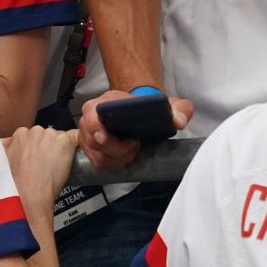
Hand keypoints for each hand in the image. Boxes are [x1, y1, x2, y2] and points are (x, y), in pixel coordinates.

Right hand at [4, 126, 78, 209]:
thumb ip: (5, 148)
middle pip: (47, 136)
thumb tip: (5, 143)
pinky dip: (77, 145)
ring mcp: (50, 135)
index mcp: (19, 134)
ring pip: (60, 138)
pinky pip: (76, 137)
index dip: (38, 148)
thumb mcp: (3, 161)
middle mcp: (34, 130)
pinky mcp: (65, 141)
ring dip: (60, 149)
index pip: (34, 136)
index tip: (39, 159)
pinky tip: (74, 156)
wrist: (30, 194)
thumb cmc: (15, 182)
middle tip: (47, 165)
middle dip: (48, 147)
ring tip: (57, 167)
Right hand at [77, 89, 193, 170]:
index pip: (90, 114)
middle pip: (94, 142)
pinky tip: (125, 155)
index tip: (105, 137)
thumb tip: (178, 122)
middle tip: (134, 144)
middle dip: (117, 149)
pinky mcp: (90, 149)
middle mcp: (90, 118)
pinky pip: (99, 163)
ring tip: (132, 149)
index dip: (94, 127)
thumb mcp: (167, 104)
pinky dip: (114, 163)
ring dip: (118, 158)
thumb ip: (179, 109)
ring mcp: (87, 135)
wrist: (135, 112)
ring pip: (98, 156)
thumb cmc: (145, 108)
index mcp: (103, 103)